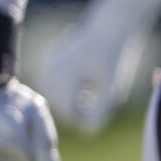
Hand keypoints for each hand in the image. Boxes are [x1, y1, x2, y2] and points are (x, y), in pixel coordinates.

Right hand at [34, 22, 142, 137]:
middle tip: (100, 93)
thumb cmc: (115, 59)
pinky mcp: (47, 66)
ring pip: (60, 103)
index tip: (105, 100)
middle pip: (65, 111)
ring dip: (76, 102)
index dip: (92, 115)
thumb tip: (85, 132)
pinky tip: (84, 80)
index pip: (73, 117)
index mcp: (62, 79)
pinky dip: (71, 92)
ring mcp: (45, 69)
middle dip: (83, 108)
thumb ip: (100, 114)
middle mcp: (48, 73)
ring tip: (94, 88)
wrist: (109, 28)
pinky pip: (58, 92)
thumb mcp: (112, 89)